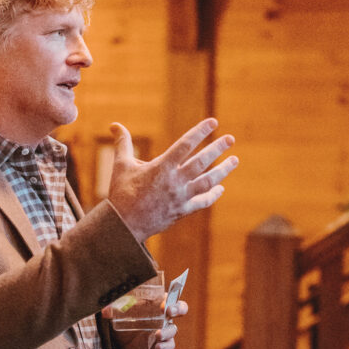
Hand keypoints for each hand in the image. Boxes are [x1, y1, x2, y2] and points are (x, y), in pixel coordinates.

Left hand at [103, 299, 188, 348]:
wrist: (121, 342)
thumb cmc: (123, 319)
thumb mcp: (116, 312)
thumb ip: (111, 309)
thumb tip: (104, 310)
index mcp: (156, 302)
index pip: (170, 295)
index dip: (171, 297)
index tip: (163, 302)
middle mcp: (163, 315)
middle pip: (180, 308)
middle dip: (178, 308)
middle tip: (168, 311)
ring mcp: (164, 330)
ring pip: (173, 329)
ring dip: (167, 332)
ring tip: (157, 335)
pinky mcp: (160, 345)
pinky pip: (169, 345)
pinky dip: (165, 346)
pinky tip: (158, 347)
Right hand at [107, 119, 237, 243]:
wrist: (123, 226)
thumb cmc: (121, 194)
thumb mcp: (121, 166)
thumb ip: (122, 143)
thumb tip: (114, 124)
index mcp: (160, 168)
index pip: (185, 145)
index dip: (200, 132)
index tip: (213, 122)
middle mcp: (174, 182)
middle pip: (201, 162)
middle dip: (218, 148)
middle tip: (230, 139)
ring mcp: (180, 197)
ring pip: (207, 182)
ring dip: (223, 170)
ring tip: (234, 161)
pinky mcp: (182, 211)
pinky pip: (203, 202)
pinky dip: (213, 195)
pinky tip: (220, 187)